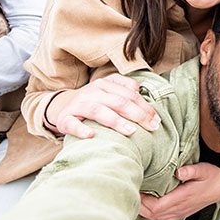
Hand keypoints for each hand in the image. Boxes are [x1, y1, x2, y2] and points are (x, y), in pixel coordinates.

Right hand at [44, 74, 160, 138]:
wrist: (63, 106)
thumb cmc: (94, 101)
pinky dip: (81, 129)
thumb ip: (125, 89)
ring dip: (116, 121)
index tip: (156, 120)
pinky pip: (72, 124)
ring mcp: (78, 105)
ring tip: (131, 131)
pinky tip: (91, 135)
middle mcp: (92, 91)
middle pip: (118, 102)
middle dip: (138, 115)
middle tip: (151, 127)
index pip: (130, 94)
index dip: (145, 107)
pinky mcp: (65, 118)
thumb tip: (139, 91)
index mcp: (106, 84)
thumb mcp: (109, 91)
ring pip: (98, 110)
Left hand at [139, 162, 219, 219]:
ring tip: (135, 196)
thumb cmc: (212, 177)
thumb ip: (191, 170)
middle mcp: (179, 209)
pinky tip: (144, 204)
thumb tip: (178, 171)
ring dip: (142, 209)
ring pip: (154, 218)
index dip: (142, 200)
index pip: (156, 206)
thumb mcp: (204, 169)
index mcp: (183, 198)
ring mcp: (178, 213)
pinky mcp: (178, 214)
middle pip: (151, 214)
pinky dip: (149, 213)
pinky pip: (159, 219)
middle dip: (138, 204)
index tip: (135, 187)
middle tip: (130, 189)